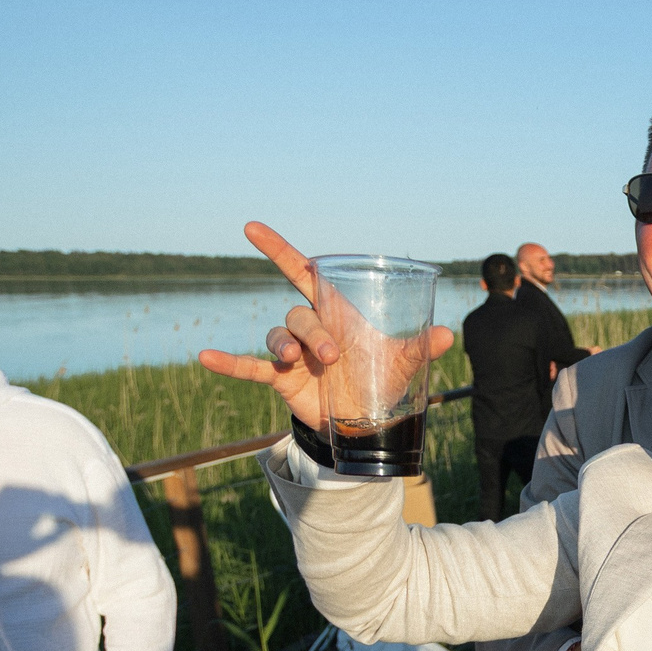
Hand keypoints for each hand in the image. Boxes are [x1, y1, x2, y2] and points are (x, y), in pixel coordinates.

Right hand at [196, 221, 456, 428]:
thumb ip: (422, 346)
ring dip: (288, 345)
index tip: (252, 229)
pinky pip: (251, 367)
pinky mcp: (283, 379)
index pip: (302, 271)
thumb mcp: (406, 361)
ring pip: (280, 336)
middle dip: (312, 330)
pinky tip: (206, 357)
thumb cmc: (383, 379)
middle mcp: (310, 327)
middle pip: (298, 313)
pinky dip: (229, 364)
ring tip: (301, 361)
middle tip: (333, 355)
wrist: (368, 422)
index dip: (278, 249)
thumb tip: (445, 335)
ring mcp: (293, 354)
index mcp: (335, 312)